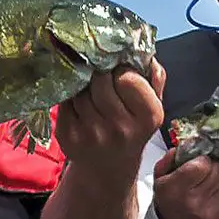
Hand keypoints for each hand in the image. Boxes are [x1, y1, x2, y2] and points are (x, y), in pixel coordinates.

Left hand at [55, 59, 165, 173]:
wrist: (108, 168)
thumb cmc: (132, 128)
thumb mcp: (151, 107)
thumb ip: (154, 78)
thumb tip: (142, 50)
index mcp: (148, 117)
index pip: (127, 78)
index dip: (122, 71)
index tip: (121, 75)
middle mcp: (121, 129)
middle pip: (100, 81)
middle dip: (99, 74)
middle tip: (101, 78)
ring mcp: (92, 135)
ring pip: (81, 90)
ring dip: (83, 86)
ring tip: (91, 94)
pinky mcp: (68, 137)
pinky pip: (64, 102)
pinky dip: (70, 99)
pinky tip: (79, 107)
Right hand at [153, 148, 218, 218]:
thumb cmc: (169, 200)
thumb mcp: (160, 177)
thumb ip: (171, 157)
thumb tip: (190, 142)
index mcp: (175, 189)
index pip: (202, 164)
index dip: (203, 159)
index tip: (200, 161)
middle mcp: (195, 202)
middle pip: (218, 171)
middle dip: (214, 165)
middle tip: (208, 167)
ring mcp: (212, 211)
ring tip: (212, 178)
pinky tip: (217, 190)